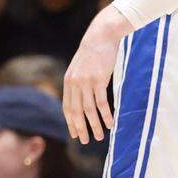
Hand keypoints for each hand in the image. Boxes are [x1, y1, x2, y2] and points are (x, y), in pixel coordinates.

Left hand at [63, 6, 130, 143]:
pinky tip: (110, 124)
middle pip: (76, 111)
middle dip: (80, 128)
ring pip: (89, 110)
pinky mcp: (98, 79)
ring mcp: (86, 81)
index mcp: (68, 81)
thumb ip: (78, 81)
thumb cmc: (93, 52)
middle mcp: (74, 83)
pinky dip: (106, 115)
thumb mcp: (80, 67)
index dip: (70, 122)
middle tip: (85, 141)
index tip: (74, 134)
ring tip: (100, 137)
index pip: (67, 106)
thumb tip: (80, 96)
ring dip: (94, 125)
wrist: (100, 36)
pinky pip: (101, 102)